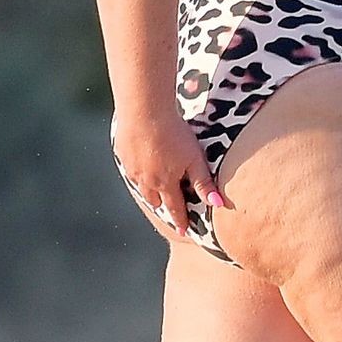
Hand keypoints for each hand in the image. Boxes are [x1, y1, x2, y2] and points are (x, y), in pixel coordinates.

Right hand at [114, 108, 221, 239]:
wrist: (144, 110)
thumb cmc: (174, 133)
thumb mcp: (194, 158)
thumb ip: (204, 182)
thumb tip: (219, 204)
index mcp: (165, 183)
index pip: (175, 207)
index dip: (180, 220)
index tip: (183, 231)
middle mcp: (146, 180)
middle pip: (154, 199)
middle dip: (162, 204)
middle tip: (168, 207)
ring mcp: (132, 167)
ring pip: (140, 185)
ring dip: (148, 189)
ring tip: (154, 188)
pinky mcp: (122, 153)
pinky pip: (130, 169)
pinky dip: (137, 171)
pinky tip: (141, 164)